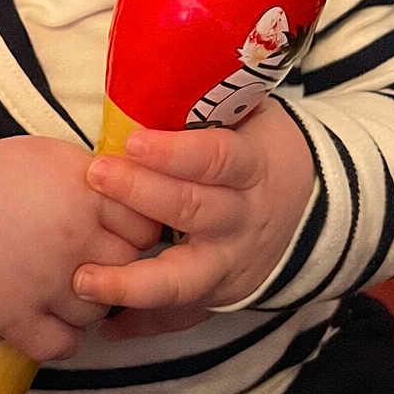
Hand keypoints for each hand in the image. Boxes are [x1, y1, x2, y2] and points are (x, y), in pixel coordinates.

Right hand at [0, 135, 160, 362]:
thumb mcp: (56, 157)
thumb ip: (101, 179)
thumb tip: (135, 194)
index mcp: (88, 198)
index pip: (145, 229)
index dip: (131, 228)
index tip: (112, 227)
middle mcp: (76, 243)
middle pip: (127, 270)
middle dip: (112, 263)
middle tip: (86, 253)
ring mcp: (48, 285)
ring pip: (99, 311)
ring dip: (88, 301)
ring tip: (62, 281)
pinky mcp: (17, 318)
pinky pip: (63, 344)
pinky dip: (62, 336)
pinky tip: (52, 317)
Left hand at [73, 99, 314, 328]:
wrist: (310, 208)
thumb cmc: (258, 150)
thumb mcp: (250, 118)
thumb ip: (208, 105)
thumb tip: (148, 68)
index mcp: (253, 167)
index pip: (219, 159)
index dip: (177, 152)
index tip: (134, 139)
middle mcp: (243, 219)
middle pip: (195, 211)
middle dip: (142, 195)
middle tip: (95, 175)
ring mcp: (231, 264)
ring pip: (185, 278)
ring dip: (133, 281)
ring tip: (83, 278)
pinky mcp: (218, 296)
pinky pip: (181, 317)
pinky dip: (143, 323)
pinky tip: (105, 325)